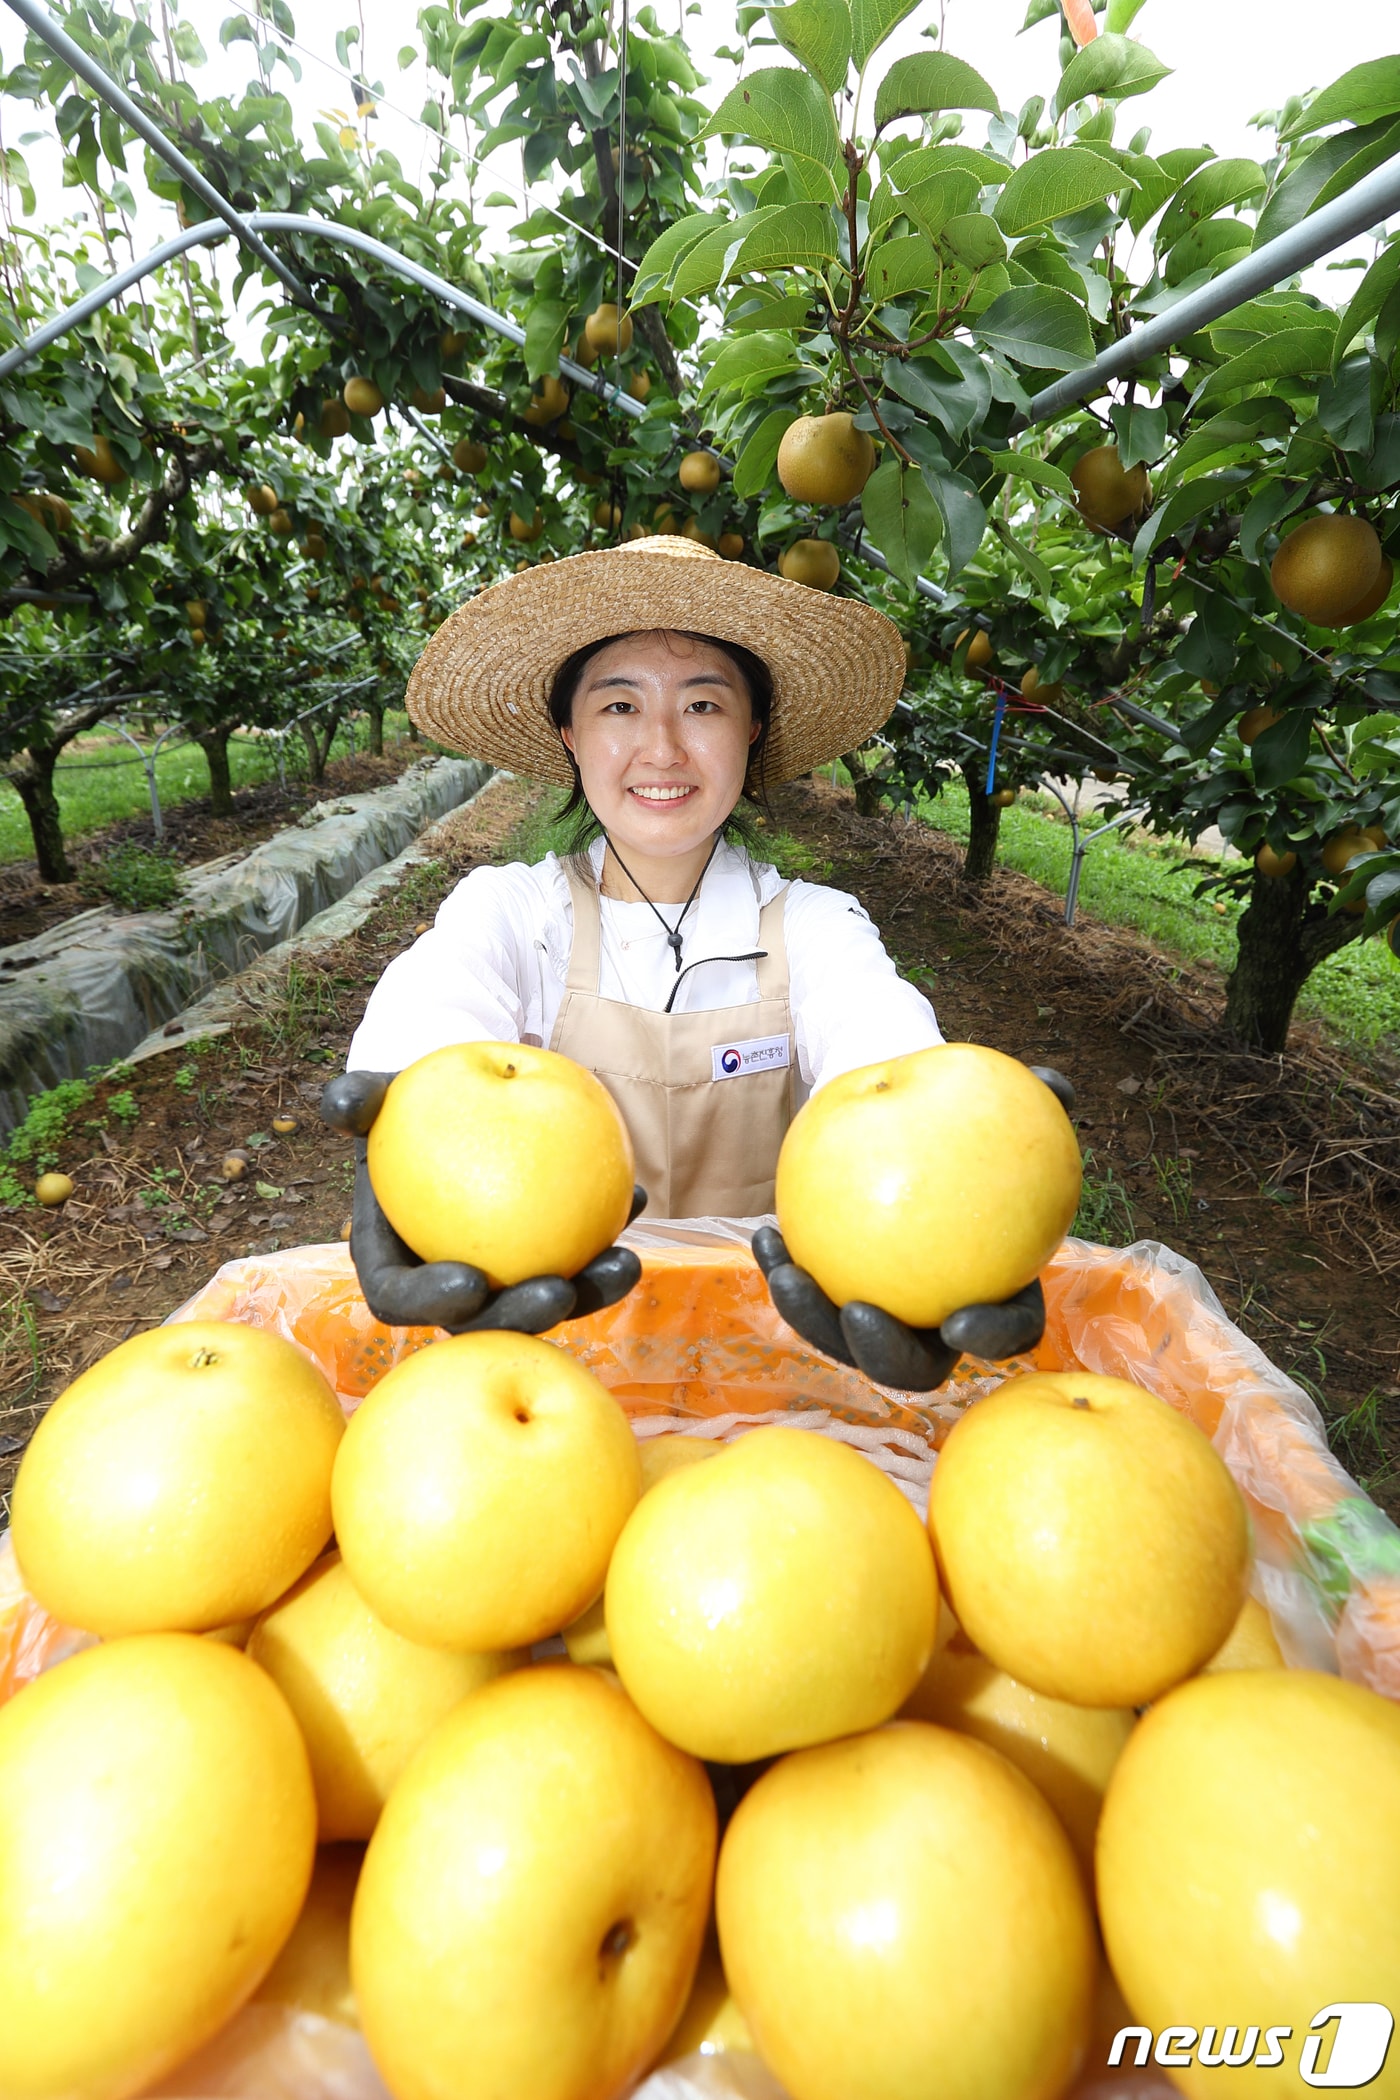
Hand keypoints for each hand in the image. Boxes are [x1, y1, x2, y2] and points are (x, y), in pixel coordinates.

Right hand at [320, 1069, 645, 1333]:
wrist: (452, 1106)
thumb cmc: (404, 1106)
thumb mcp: (378, 1097)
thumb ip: (356, 1100)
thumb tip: (338, 1102)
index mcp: (393, 1262)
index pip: (402, 1297)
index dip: (433, 1301)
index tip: (470, 1280)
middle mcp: (448, 1283)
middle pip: (484, 1320)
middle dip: (525, 1317)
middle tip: (559, 1292)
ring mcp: (503, 1276)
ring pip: (546, 1300)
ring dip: (591, 1292)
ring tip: (625, 1263)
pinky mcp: (546, 1256)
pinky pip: (582, 1256)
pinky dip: (610, 1232)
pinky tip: (638, 1198)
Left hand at [751, 1065, 1074, 1391]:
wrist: (905, 1125)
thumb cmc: (966, 1119)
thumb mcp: (1000, 1104)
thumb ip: (1037, 1100)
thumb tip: (1057, 1084)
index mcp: (998, 1291)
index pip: (1008, 1330)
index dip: (990, 1337)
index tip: (957, 1320)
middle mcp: (938, 1319)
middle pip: (918, 1364)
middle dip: (884, 1356)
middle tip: (857, 1313)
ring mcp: (884, 1314)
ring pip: (849, 1341)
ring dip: (814, 1319)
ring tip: (789, 1275)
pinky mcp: (833, 1294)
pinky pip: (809, 1295)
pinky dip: (785, 1272)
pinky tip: (767, 1237)